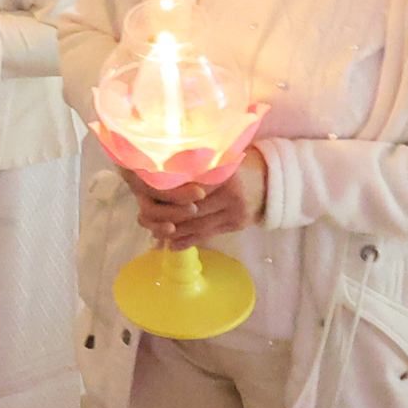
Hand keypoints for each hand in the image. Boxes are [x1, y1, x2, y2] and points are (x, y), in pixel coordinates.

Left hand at [135, 149, 264, 246]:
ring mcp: (236, 210)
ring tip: (156, 234)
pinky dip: (188, 241)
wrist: (261, 182)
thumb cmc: (226, 168)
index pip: (188, 188)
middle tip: (146, 219)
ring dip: (175, 233)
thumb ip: (187, 170)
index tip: (147, 198)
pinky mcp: (237, 224)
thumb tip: (152, 180)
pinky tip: (172, 245)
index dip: (167, 196)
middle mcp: (231, 192)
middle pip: (192, 210)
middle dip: (167, 217)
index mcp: (222, 172)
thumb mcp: (208, 162)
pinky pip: (208, 234)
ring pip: (198, 225)